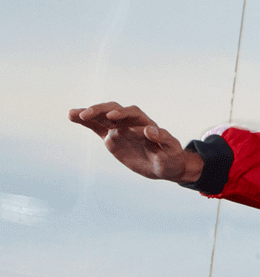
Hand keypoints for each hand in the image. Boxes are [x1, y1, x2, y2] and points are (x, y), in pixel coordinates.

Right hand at [69, 102, 203, 182]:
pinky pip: (96, 127)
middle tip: (86, 114)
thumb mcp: (171, 150)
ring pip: (102, 117)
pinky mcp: (112, 138)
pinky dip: (85, 122)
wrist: (165, 166)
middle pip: (115, 110)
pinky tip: (71, 116)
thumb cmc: (171, 157)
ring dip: (89, 113)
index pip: (133, 114)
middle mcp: (132, 123)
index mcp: (146, 124)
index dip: (123, 113)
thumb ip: (163, 139)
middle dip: (101, 110)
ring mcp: (120, 129)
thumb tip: (151, 129)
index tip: (113, 117)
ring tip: (73, 113)